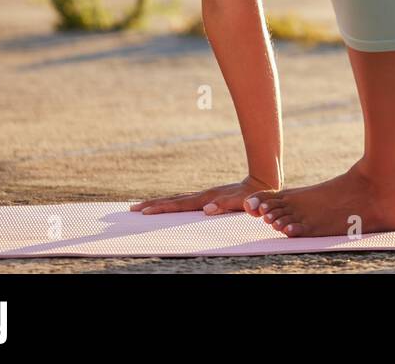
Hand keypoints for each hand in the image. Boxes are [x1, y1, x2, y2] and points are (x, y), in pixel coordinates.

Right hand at [130, 174, 277, 215]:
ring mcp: (205, 195)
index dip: (162, 208)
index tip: (145, 211)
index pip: (180, 204)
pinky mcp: (209, 197)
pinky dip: (172, 203)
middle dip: (153, 204)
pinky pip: (185, 201)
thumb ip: (227, 205)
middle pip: (173, 200)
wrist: (262, 183)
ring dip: (160, 203)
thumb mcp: (243, 202)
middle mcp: (203, 195)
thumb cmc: (254, 197)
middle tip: (132, 208)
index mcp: (208, 197)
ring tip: (142, 206)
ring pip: (177, 199)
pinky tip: (168, 206)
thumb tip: (207, 210)